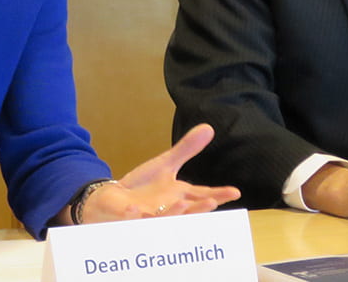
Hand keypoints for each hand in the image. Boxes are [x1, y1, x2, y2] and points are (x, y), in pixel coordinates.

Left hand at [79, 124, 240, 223]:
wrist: (113, 199)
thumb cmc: (143, 186)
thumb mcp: (165, 164)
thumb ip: (186, 149)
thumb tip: (208, 127)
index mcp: (179, 196)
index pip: (202, 195)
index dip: (219, 195)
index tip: (234, 192)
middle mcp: (168, 210)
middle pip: (189, 212)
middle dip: (200, 208)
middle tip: (213, 202)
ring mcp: (149, 217)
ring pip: (164, 219)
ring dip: (173, 213)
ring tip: (182, 202)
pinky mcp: (128, 220)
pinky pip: (131, 220)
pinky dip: (133, 216)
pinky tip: (135, 208)